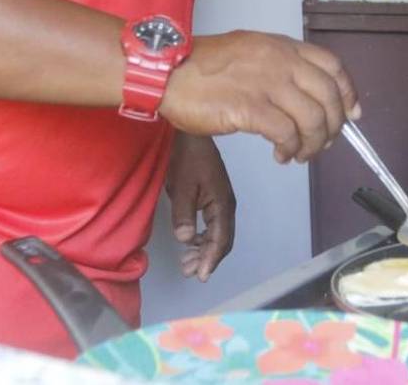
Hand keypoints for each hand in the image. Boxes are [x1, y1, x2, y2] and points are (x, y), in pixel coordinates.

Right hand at [159, 31, 359, 163]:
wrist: (166, 72)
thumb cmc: (203, 66)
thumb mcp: (250, 52)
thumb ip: (279, 66)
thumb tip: (304, 94)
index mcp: (282, 46)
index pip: (332, 65)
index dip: (348, 92)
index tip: (351, 114)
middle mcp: (280, 61)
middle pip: (329, 96)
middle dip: (334, 125)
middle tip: (323, 143)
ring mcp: (266, 83)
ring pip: (313, 119)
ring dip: (313, 143)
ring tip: (299, 154)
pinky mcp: (249, 108)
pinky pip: (287, 134)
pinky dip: (290, 149)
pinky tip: (281, 155)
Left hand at [165, 133, 234, 281]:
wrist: (190, 133)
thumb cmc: (186, 157)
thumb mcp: (181, 185)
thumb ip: (184, 213)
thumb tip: (185, 239)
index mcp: (222, 203)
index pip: (221, 239)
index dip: (211, 259)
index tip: (200, 275)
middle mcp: (226, 205)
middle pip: (222, 239)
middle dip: (208, 258)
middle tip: (190, 272)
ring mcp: (220, 200)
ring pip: (217, 233)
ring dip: (204, 249)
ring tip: (188, 262)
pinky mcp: (213, 196)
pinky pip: (212, 224)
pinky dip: (203, 237)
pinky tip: (191, 242)